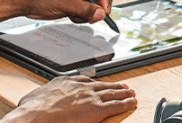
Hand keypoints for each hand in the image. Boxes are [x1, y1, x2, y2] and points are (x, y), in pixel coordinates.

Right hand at [5, 76, 135, 122]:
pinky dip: (126, 104)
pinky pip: (116, 105)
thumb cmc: (32, 110)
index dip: (95, 83)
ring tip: (131, 92)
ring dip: (123, 93)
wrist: (36, 116)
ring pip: (112, 93)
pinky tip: (132, 102)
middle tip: (123, 86)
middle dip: (114, 86)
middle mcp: (81, 88)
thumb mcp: (32, 98)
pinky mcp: (97, 110)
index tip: (100, 83)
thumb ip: (39, 97)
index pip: (85, 81)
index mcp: (66, 83)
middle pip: (102, 85)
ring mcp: (91, 98)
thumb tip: (33, 101)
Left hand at [21, 0, 113, 22]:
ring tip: (76, 15)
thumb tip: (101, 13)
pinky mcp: (76, 0)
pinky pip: (87, 9)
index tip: (104, 9)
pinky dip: (82, 16)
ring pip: (95, 4)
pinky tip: (71, 15)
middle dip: (97, 7)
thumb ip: (85, 9)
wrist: (26, 2)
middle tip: (94, 16)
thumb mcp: (65, 2)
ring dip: (88, 13)